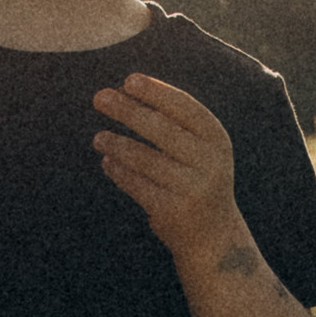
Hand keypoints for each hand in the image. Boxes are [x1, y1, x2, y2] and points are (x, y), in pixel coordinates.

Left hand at [94, 74, 240, 261]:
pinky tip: (108, 162)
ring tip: (99, 138)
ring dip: (117, 144)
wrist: (213, 235)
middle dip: (128, 110)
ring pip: (145, 159)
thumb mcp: (199, 149)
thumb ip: (173, 123)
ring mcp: (191, 187)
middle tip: (100, 98)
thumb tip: (124, 92)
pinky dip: (120, 172)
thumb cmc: (197, 179)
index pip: (184, 107)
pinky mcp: (173, 211)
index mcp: (216, 139)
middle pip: (161, 129)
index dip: (156, 92)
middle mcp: (209, 162)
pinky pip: (138, 185)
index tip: (128, 80)